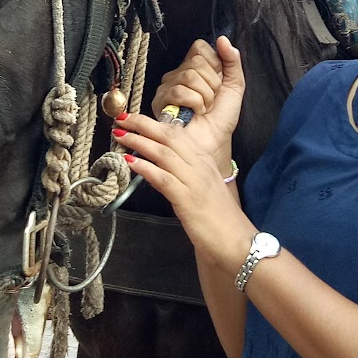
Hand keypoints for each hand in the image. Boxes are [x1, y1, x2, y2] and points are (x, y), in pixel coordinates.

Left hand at [115, 41, 252, 269]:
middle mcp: (200, 164)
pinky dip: (146, 167)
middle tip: (121, 119)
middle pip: (169, 136)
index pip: (177, 133)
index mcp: (204, 159)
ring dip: (139, 142)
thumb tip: (155, 166)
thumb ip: (182, 173)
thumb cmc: (219, 216)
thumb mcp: (201, 186)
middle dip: (143, 125)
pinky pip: (163, 178)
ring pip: (164, 153)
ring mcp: (194, 180)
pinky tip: (130, 162)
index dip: (153, 123)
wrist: (236, 240)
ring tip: (120, 136)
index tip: (134, 117)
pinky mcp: (187, 199)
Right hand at [146, 37, 245, 160]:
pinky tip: (195, 113)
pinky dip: (196, 104)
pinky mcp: (161, 100)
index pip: (200, 47)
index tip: (219, 82)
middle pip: (196, 62)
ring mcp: (167, 86)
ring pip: (189, 76)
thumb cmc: (222, 117)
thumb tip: (223, 39)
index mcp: (195, 66)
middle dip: (212, 84)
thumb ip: (232, 60)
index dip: (215, 64)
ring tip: (204, 108)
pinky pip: (180, 91)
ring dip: (205, 96)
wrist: (215, 141)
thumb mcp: (235, 85)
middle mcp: (179, 73)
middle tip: (211, 100)